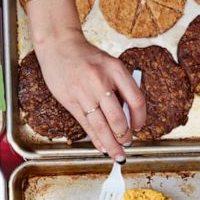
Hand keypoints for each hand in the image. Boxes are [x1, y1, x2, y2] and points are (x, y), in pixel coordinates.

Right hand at [35, 29, 146, 161]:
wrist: (59, 45)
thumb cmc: (86, 57)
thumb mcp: (109, 64)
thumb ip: (119, 86)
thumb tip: (127, 116)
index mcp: (115, 69)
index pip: (136, 100)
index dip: (140, 118)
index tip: (139, 127)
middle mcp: (100, 81)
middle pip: (117, 117)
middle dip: (124, 135)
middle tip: (127, 143)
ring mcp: (83, 92)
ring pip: (101, 125)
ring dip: (111, 143)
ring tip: (117, 153)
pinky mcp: (70, 100)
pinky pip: (86, 124)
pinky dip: (95, 138)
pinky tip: (101, 146)